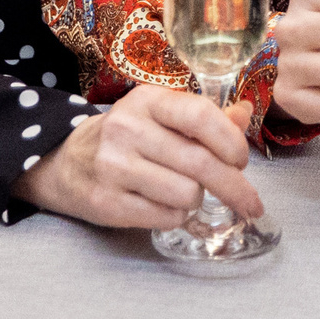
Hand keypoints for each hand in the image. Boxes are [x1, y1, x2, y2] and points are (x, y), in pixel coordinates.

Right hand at [13, 85, 262, 230]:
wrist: (68, 161)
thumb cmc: (128, 137)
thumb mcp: (161, 115)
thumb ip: (205, 117)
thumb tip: (246, 114)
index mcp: (148, 101)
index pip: (200, 116)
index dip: (231, 141)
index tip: (241, 160)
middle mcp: (128, 129)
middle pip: (200, 163)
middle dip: (234, 187)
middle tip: (251, 203)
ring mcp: (114, 167)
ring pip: (187, 194)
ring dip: (196, 199)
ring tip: (184, 192)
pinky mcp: (106, 202)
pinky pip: (166, 217)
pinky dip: (176, 217)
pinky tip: (165, 205)